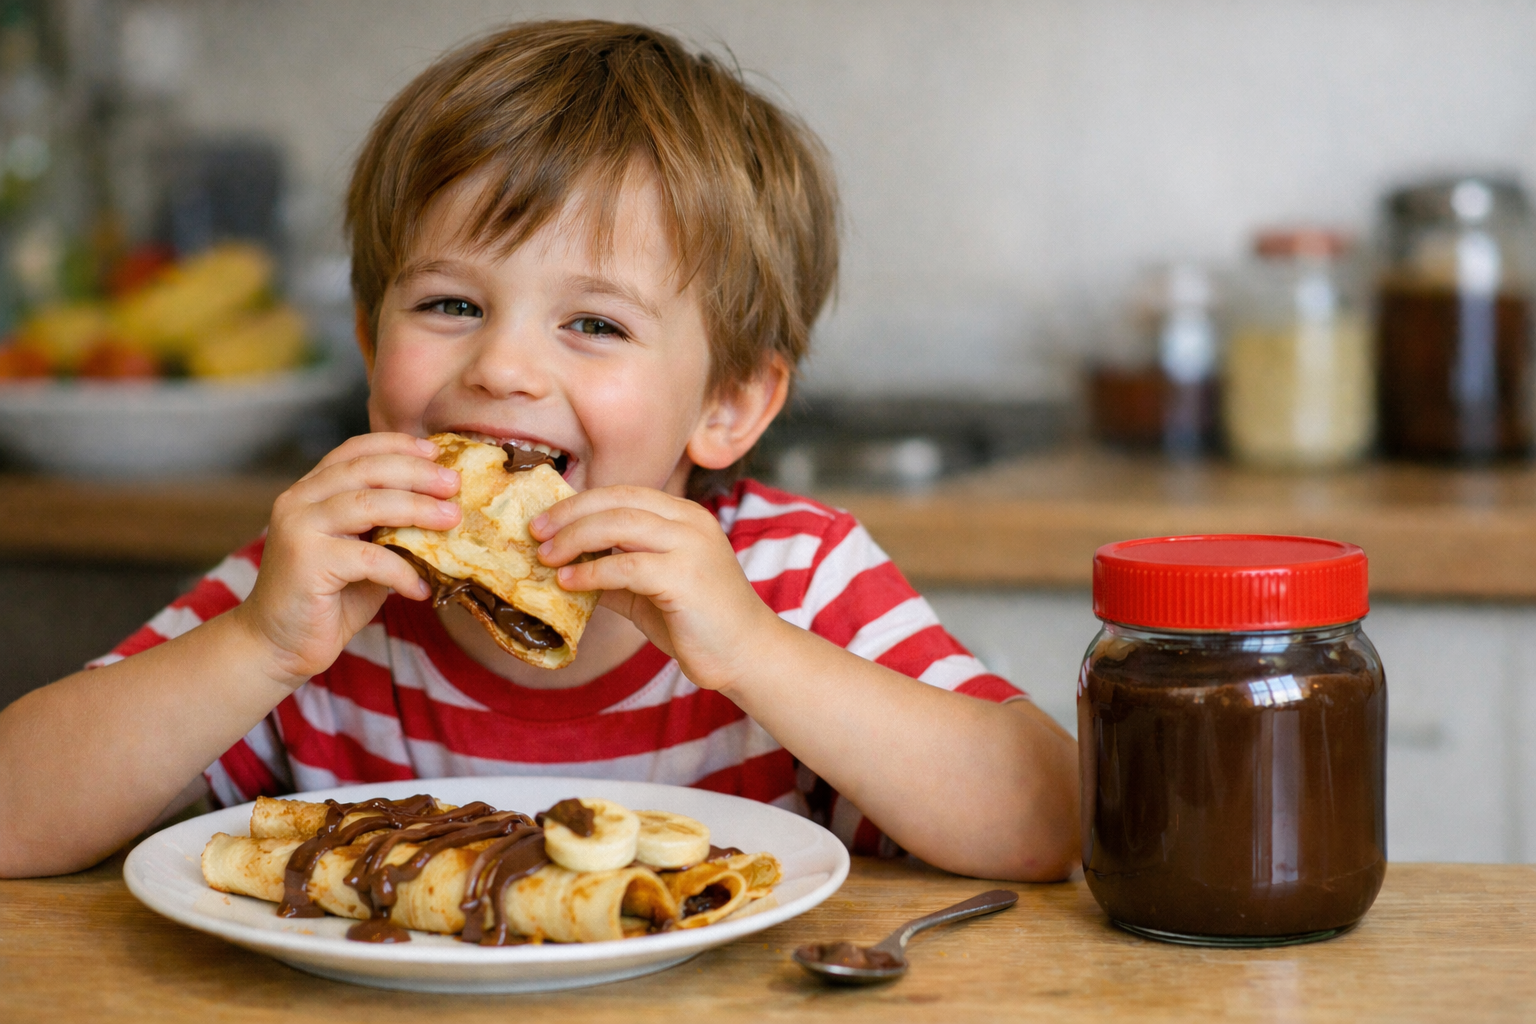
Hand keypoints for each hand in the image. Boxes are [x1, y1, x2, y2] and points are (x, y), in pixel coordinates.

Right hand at [235, 432, 460, 685]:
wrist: (278, 645)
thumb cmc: (328, 599)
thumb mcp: (364, 554)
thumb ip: (388, 529)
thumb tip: (444, 511)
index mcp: (311, 491)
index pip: (354, 450)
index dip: (397, 445)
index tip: (436, 452)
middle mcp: (299, 501)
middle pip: (365, 470)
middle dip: (416, 473)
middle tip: (454, 484)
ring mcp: (299, 529)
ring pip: (368, 504)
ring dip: (417, 509)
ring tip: (452, 520)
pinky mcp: (306, 562)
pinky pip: (369, 558)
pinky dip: (402, 571)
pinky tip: (421, 588)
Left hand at [530, 486, 781, 691]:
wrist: (746, 654)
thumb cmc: (697, 623)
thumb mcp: (649, 589)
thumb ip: (614, 572)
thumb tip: (563, 567)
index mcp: (684, 516)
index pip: (623, 494)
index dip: (580, 502)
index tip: (545, 519)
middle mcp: (690, 522)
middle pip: (618, 501)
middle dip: (570, 514)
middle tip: (535, 532)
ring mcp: (691, 546)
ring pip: (620, 525)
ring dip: (575, 538)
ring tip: (546, 557)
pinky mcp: (685, 578)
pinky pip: (627, 566)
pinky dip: (592, 572)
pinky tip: (569, 582)